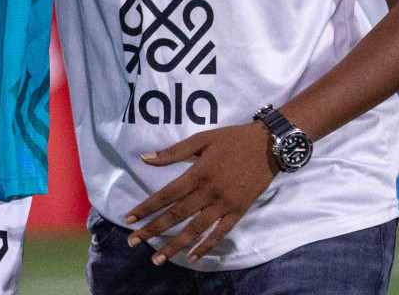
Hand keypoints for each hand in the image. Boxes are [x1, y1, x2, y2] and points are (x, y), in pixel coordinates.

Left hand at [123, 123, 276, 264]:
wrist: (269, 146)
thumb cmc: (232, 140)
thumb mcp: (202, 139)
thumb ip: (173, 152)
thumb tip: (145, 158)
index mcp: (198, 173)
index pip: (167, 194)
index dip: (147, 207)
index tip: (129, 218)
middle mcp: (209, 192)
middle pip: (177, 215)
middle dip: (154, 229)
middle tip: (133, 242)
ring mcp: (225, 205)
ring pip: (196, 229)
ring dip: (175, 245)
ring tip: (158, 258)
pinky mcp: (238, 212)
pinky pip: (220, 233)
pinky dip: (205, 246)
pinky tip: (191, 256)